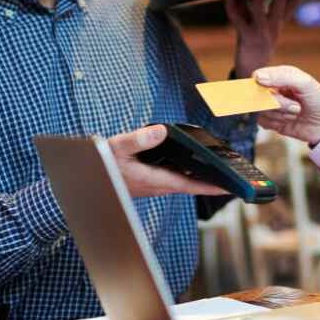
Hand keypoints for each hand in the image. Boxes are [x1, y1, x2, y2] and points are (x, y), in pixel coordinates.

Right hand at [108, 125, 227, 198]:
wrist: (84, 179)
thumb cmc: (99, 166)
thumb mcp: (116, 148)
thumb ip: (137, 140)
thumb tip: (159, 132)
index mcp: (154, 179)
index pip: (189, 185)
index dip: (211, 186)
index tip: (230, 188)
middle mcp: (157, 185)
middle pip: (191, 184)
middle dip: (212, 183)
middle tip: (234, 180)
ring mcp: (154, 184)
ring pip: (184, 181)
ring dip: (201, 178)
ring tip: (220, 172)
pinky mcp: (150, 180)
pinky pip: (175, 177)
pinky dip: (187, 172)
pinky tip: (193, 164)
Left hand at [226, 0, 316, 76]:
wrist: (252, 69)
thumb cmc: (256, 39)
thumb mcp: (264, 21)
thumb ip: (262, 0)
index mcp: (279, 20)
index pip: (294, 2)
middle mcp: (272, 25)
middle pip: (280, 6)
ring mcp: (258, 32)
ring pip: (259, 12)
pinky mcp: (244, 36)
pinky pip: (237, 20)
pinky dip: (232, 7)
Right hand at [253, 65, 319, 144]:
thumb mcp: (305, 83)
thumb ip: (282, 77)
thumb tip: (257, 77)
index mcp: (281, 76)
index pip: (258, 76)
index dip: (260, 84)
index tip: (272, 90)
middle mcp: (274, 90)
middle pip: (259, 95)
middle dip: (278, 103)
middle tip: (297, 107)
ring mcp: (272, 106)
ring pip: (261, 109)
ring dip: (281, 114)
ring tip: (297, 113)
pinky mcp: (271, 121)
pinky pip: (262, 121)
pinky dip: (276, 123)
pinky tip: (289, 121)